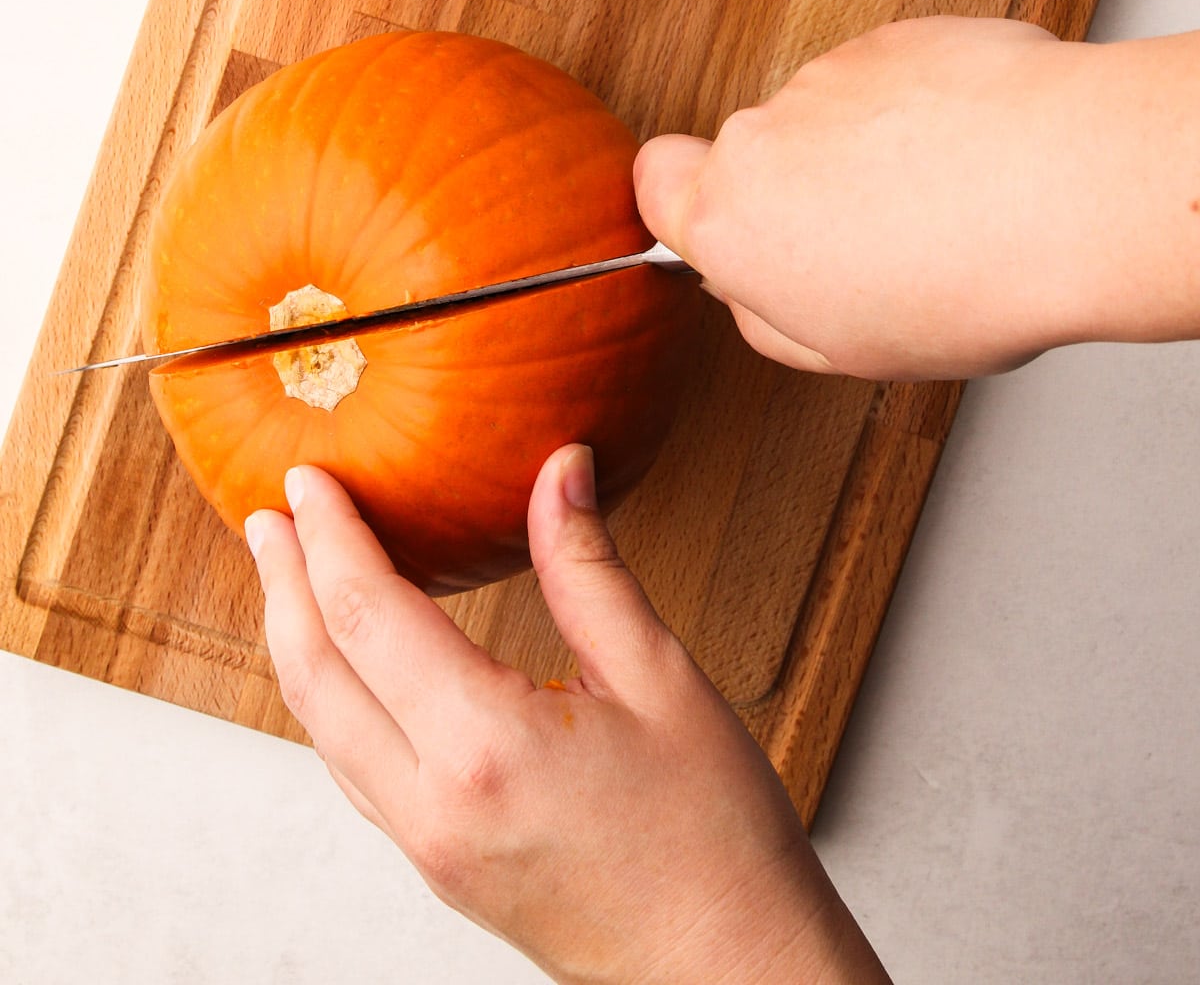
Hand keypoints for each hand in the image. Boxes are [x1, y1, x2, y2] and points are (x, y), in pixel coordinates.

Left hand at [246, 450, 889, 984]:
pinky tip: (350, 666)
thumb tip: (562, 469)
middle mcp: (434, 805)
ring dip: (296, 641)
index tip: (312, 478)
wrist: (730, 971)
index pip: (368, 615)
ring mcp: (427, 847)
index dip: (332, 536)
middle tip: (271, 512)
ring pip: (322, 730)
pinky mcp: (439, 867)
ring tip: (292, 575)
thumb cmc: (713, 840)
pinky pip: (355, 772)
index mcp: (485, 748)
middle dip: (283, 582)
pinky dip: (331, 700)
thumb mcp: (662, 679)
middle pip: (316, 675)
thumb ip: (589, 568)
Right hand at [635, 16, 1100, 380]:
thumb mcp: (852, 352)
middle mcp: (764, 134)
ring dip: (876, 150)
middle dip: (808, 189)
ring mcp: (830, 77)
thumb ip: (775, 319)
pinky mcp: (896, 37)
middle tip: (882, 242)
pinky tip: (979, 155)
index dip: (689, 202)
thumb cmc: (966, 281)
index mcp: (732, 221)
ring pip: (832, 117)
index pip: (657, 183)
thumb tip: (760, 295)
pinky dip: (927, 110)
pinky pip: (896, 80)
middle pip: (761, 156)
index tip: (735, 227)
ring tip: (950, 202)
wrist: (1067, 188)